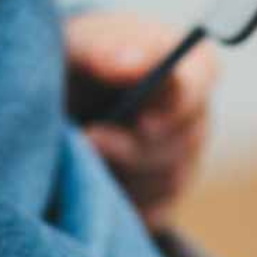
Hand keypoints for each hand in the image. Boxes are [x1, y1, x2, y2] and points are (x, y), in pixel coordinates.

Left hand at [64, 10, 221, 230]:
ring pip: (169, 179)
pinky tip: (90, 182)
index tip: (142, 122)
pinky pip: (155, 210)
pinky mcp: (165, 194)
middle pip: (184, 141)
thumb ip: (102, 50)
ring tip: (79, 154)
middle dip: (133, 146)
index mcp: (189, 64)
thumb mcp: (79, 46)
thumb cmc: (76, 59)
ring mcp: (186, 157)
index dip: (176, 108)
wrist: (57, 95)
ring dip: (122, 173)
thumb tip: (131, 63)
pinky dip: (121, 202)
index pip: (200, 85)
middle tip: (88, 139)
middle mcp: (196, 113)